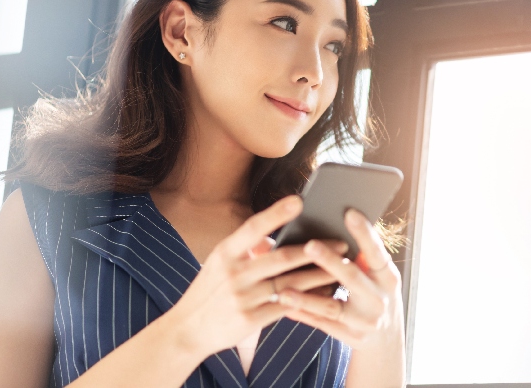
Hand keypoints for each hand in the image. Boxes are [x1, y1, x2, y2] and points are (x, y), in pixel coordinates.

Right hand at [169, 195, 346, 355]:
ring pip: (290, 283)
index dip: (276, 213)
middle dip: (315, 250)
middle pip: (281, 258)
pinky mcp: (250, 320)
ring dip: (319, 275)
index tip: (299, 200)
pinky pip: (287, 307)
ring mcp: (243, 298)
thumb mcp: (219, 263)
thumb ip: (245, 248)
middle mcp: (234, 273)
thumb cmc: (210, 290)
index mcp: (225, 253)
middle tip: (340, 242)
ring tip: (341, 267)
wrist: (188, 330)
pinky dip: (308, 299)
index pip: (253, 228)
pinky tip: (325, 294)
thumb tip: (272, 234)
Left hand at [278, 209, 403, 349]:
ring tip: (283, 289)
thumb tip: (341, 221)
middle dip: (331, 262)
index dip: (364, 234)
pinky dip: (303, 314)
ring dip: (307, 297)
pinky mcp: (351, 336)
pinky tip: (284, 304)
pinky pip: (322, 324)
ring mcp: (365, 320)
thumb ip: (364, 254)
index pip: (377, 252)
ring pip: (332, 307)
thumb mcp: (379, 276)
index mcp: (388, 277)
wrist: (386, 338)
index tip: (349, 213)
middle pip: (352, 278)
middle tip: (310, 245)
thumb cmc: (376, 294)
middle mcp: (379, 299)